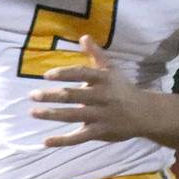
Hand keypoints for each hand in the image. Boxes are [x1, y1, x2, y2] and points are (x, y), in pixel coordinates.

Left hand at [29, 36, 158, 147]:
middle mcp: (101, 97)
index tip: (46, 75)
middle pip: (73, 96)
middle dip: (51, 95)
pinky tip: (46, 141)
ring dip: (52, 114)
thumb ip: (96, 54)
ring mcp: (100, 116)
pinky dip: (62, 140)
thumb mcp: (111, 70)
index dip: (64, 74)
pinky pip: (79, 137)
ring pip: (72, 115)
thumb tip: (83, 36)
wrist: (145, 113)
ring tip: (34, 112)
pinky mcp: (100, 132)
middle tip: (32, 95)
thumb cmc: (123, 89)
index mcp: (103, 79)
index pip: (82, 74)